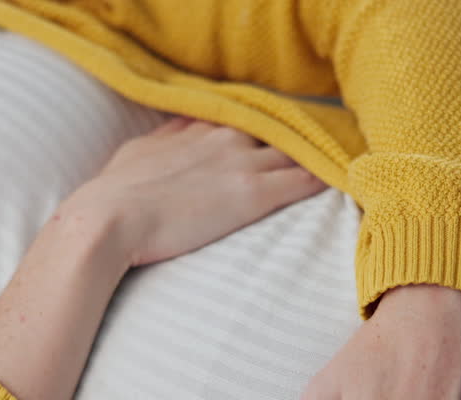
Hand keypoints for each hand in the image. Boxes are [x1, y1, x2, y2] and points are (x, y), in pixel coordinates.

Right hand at [65, 117, 325, 267]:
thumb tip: (175, 132)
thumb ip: (163, 142)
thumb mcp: (135, 156)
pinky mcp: (253, 195)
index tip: (286, 132)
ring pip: (298, 149)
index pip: (247, 118)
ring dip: (323, 153)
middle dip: (303, 136)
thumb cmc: (113, 196)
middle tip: (331, 140)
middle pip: (279, 129)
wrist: (108, 219)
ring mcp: (241, 163)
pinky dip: (329, 177)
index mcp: (198, 129)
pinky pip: (305, 180)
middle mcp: (225, 138)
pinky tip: (351, 180)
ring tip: (352, 158)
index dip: (269, 127)